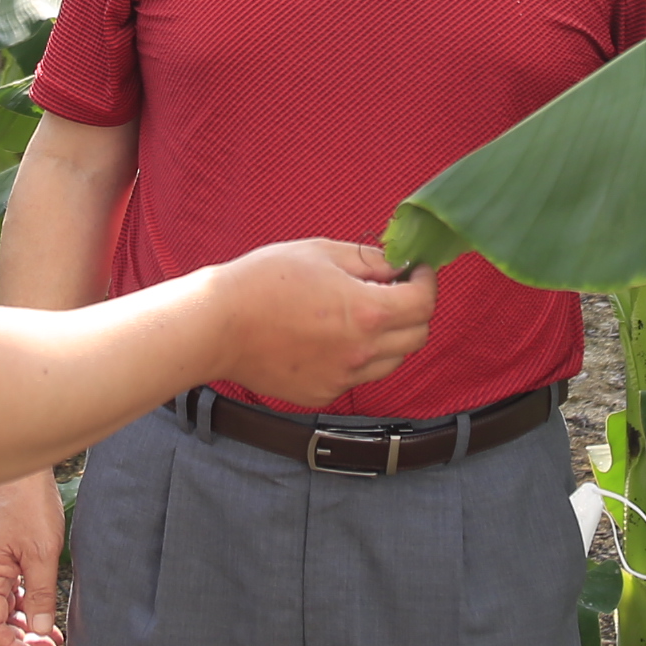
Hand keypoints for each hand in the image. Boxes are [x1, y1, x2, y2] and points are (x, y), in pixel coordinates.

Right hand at [0, 470, 66, 645]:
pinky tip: (44, 614)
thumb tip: (41, 629)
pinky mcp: (1, 557)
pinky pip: (9, 591)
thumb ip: (41, 594)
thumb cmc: (28, 504)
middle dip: (21, 640)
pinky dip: (26, 606)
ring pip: (4, 607)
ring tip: (52, 639)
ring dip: (25, 625)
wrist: (22, 469)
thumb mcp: (42, 553)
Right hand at [208, 238, 436, 406]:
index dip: (427, 281)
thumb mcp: (320, 252)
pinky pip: (357, 377)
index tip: (417, 270)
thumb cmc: (264, 280)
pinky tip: (328, 337)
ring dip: (390, 337)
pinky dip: (356, 358)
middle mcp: (363, 352)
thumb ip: (367, 260)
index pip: (424, 303)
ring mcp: (343, 378)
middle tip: (395, 290)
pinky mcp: (323, 394)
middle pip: (418, 336)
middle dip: (415, 310)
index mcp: (367, 312)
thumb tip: (396, 267)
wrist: (218, 326)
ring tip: (360, 315)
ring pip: (392, 361)